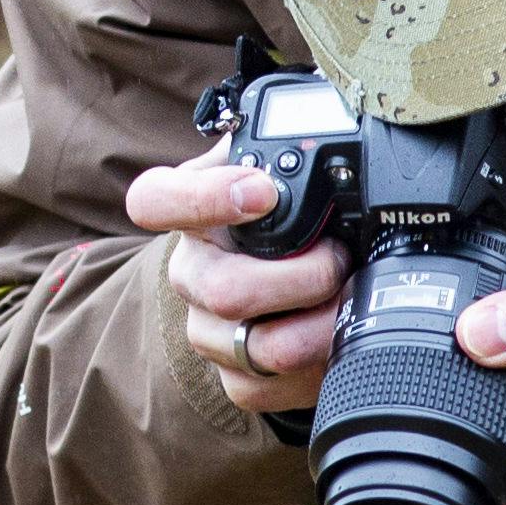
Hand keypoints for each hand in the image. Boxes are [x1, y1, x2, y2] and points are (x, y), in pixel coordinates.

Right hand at [127, 150, 345, 418]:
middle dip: (301, 277)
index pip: (155, 200)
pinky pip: (268, 386)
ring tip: (350, 300)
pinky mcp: (234, 376)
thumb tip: (337, 118)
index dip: (203, 199)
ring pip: (254, 346)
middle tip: (340, 258)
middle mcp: (191, 271)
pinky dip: (315, 366)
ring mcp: (207, 329)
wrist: (298, 282)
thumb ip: (292, 142)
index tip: (262, 192)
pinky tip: (336, 337)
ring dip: (319, 326)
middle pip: (223, 290)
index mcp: (194, 210)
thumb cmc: (292, 217)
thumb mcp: (283, 167)